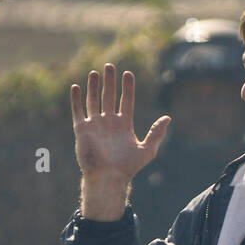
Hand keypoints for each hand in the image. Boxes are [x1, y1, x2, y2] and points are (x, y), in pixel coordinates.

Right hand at [70, 63, 169, 220]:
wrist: (108, 178)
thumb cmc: (128, 167)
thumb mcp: (147, 150)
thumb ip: (156, 133)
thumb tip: (168, 118)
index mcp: (124, 125)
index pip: (126, 101)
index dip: (127, 87)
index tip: (128, 74)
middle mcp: (109, 122)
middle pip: (108, 96)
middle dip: (109, 82)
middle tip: (110, 66)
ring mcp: (95, 125)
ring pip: (93, 101)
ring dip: (93, 86)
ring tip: (95, 72)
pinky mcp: (82, 130)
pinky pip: (78, 112)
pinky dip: (76, 100)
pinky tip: (76, 87)